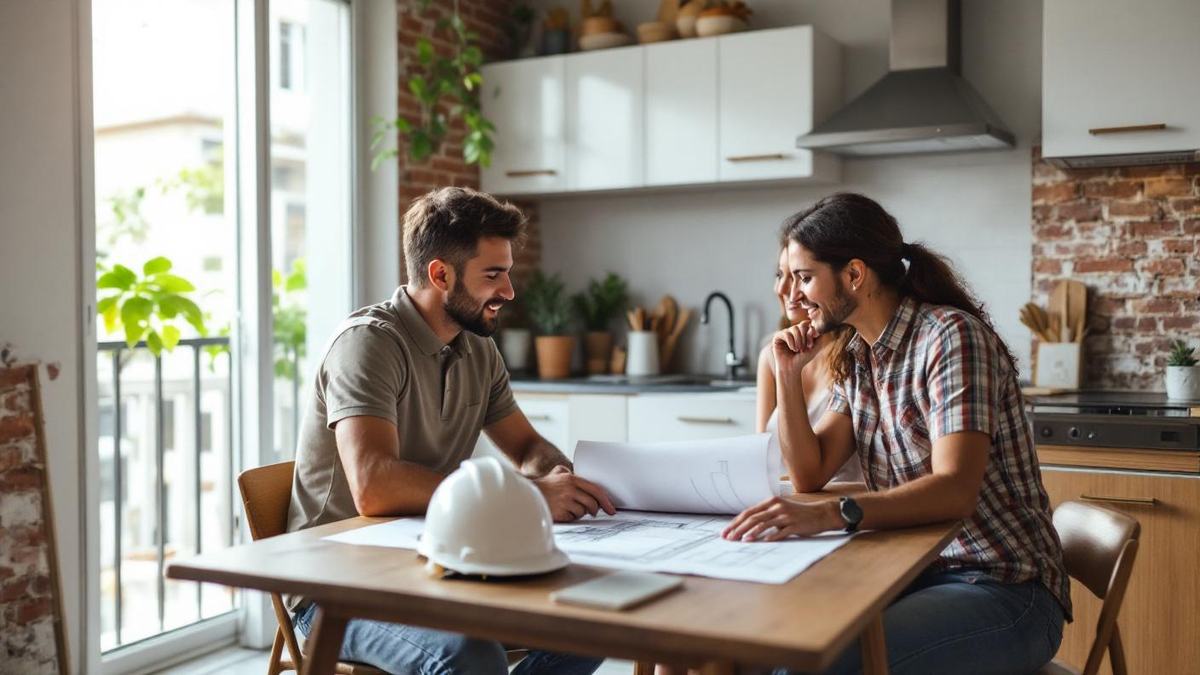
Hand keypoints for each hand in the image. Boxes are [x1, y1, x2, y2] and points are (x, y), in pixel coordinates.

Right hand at [533, 465, 616, 521]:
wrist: (527, 494)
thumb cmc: (544, 486)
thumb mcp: (556, 473)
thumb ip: (568, 471)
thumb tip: (577, 473)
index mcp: (572, 479)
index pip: (596, 490)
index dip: (606, 501)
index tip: (612, 509)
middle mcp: (570, 489)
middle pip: (592, 503)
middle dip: (594, 510)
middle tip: (592, 512)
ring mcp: (565, 501)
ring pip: (583, 512)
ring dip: (579, 513)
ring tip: (569, 508)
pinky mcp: (560, 512)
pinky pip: (573, 518)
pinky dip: (571, 517)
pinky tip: (562, 512)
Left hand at [721, 496, 840, 541]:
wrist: (821, 514)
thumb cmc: (798, 514)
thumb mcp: (780, 510)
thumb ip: (766, 515)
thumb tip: (747, 526)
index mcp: (771, 502)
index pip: (748, 512)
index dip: (736, 522)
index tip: (726, 532)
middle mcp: (776, 507)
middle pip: (753, 518)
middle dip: (738, 529)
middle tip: (728, 538)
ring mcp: (785, 516)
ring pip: (763, 524)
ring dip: (751, 533)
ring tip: (741, 541)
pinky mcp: (794, 525)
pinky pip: (780, 532)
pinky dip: (770, 537)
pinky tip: (762, 542)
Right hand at [772, 321, 819, 380]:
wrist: (792, 368)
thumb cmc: (803, 358)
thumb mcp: (815, 347)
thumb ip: (818, 335)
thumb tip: (813, 325)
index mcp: (803, 331)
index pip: (809, 324)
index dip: (811, 333)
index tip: (811, 345)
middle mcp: (794, 330)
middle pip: (802, 325)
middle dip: (805, 337)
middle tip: (804, 349)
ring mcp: (786, 332)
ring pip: (794, 328)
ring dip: (798, 341)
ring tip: (798, 350)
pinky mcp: (778, 336)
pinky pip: (786, 333)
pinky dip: (791, 342)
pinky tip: (792, 349)